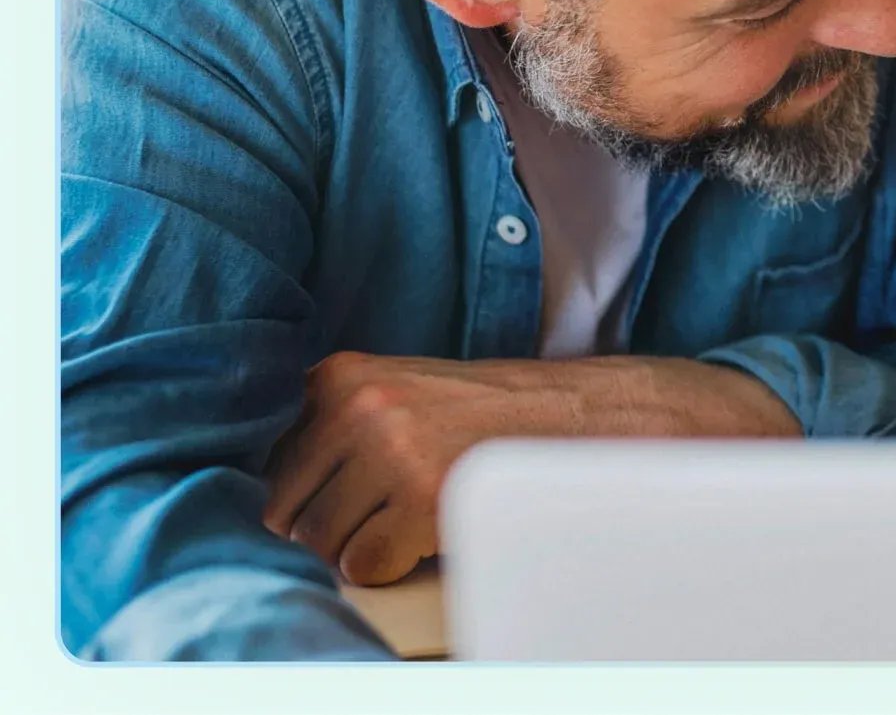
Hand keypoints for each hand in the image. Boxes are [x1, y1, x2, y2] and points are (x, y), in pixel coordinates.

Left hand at [262, 351, 798, 584]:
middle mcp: (358, 405)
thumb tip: (267, 500)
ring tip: (415, 512)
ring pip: (321, 542)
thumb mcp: (400, 392)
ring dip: (361, 544)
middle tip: (388, 506)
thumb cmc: (487, 415)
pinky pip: (363, 566)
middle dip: (328, 523)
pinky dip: (393, 563)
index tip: (342, 490)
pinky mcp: (417, 499)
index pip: (269, 462)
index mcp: (342, 374)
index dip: (308, 490)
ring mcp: (387, 451)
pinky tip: (431, 529)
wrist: (584, 416)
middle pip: (285, 508)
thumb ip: (334, 426)